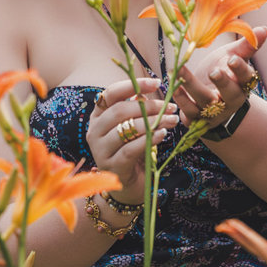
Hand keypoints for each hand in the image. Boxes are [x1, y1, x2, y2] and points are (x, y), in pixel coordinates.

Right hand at [86, 77, 178, 200]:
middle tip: (170, 106)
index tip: (157, 82)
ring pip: (125, 128)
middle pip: (120, 110)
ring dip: (153, 122)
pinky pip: (131, 148)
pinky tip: (162, 134)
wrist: (129, 184)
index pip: (111, 93)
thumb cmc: (132, 150)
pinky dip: (149, 139)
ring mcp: (100, 149)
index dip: (133, 85)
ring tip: (172, 120)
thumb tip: (147, 91)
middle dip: (149, 106)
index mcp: (98, 116)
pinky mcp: (111, 165)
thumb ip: (138, 109)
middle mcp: (94, 130)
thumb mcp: (134, 127)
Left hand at [174, 26, 266, 127]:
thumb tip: (263, 29)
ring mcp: (214, 112)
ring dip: (191, 84)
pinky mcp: (197, 119)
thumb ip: (246, 46)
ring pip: (204, 100)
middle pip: (230, 94)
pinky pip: (189, 112)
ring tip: (178, 68)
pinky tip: (173, 85)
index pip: (246, 77)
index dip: (240, 69)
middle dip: (223, 83)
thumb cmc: (224, 73)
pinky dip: (180, 99)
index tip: (232, 59)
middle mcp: (230, 101)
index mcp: (242, 84)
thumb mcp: (233, 57)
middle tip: (214, 71)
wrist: (211, 103)